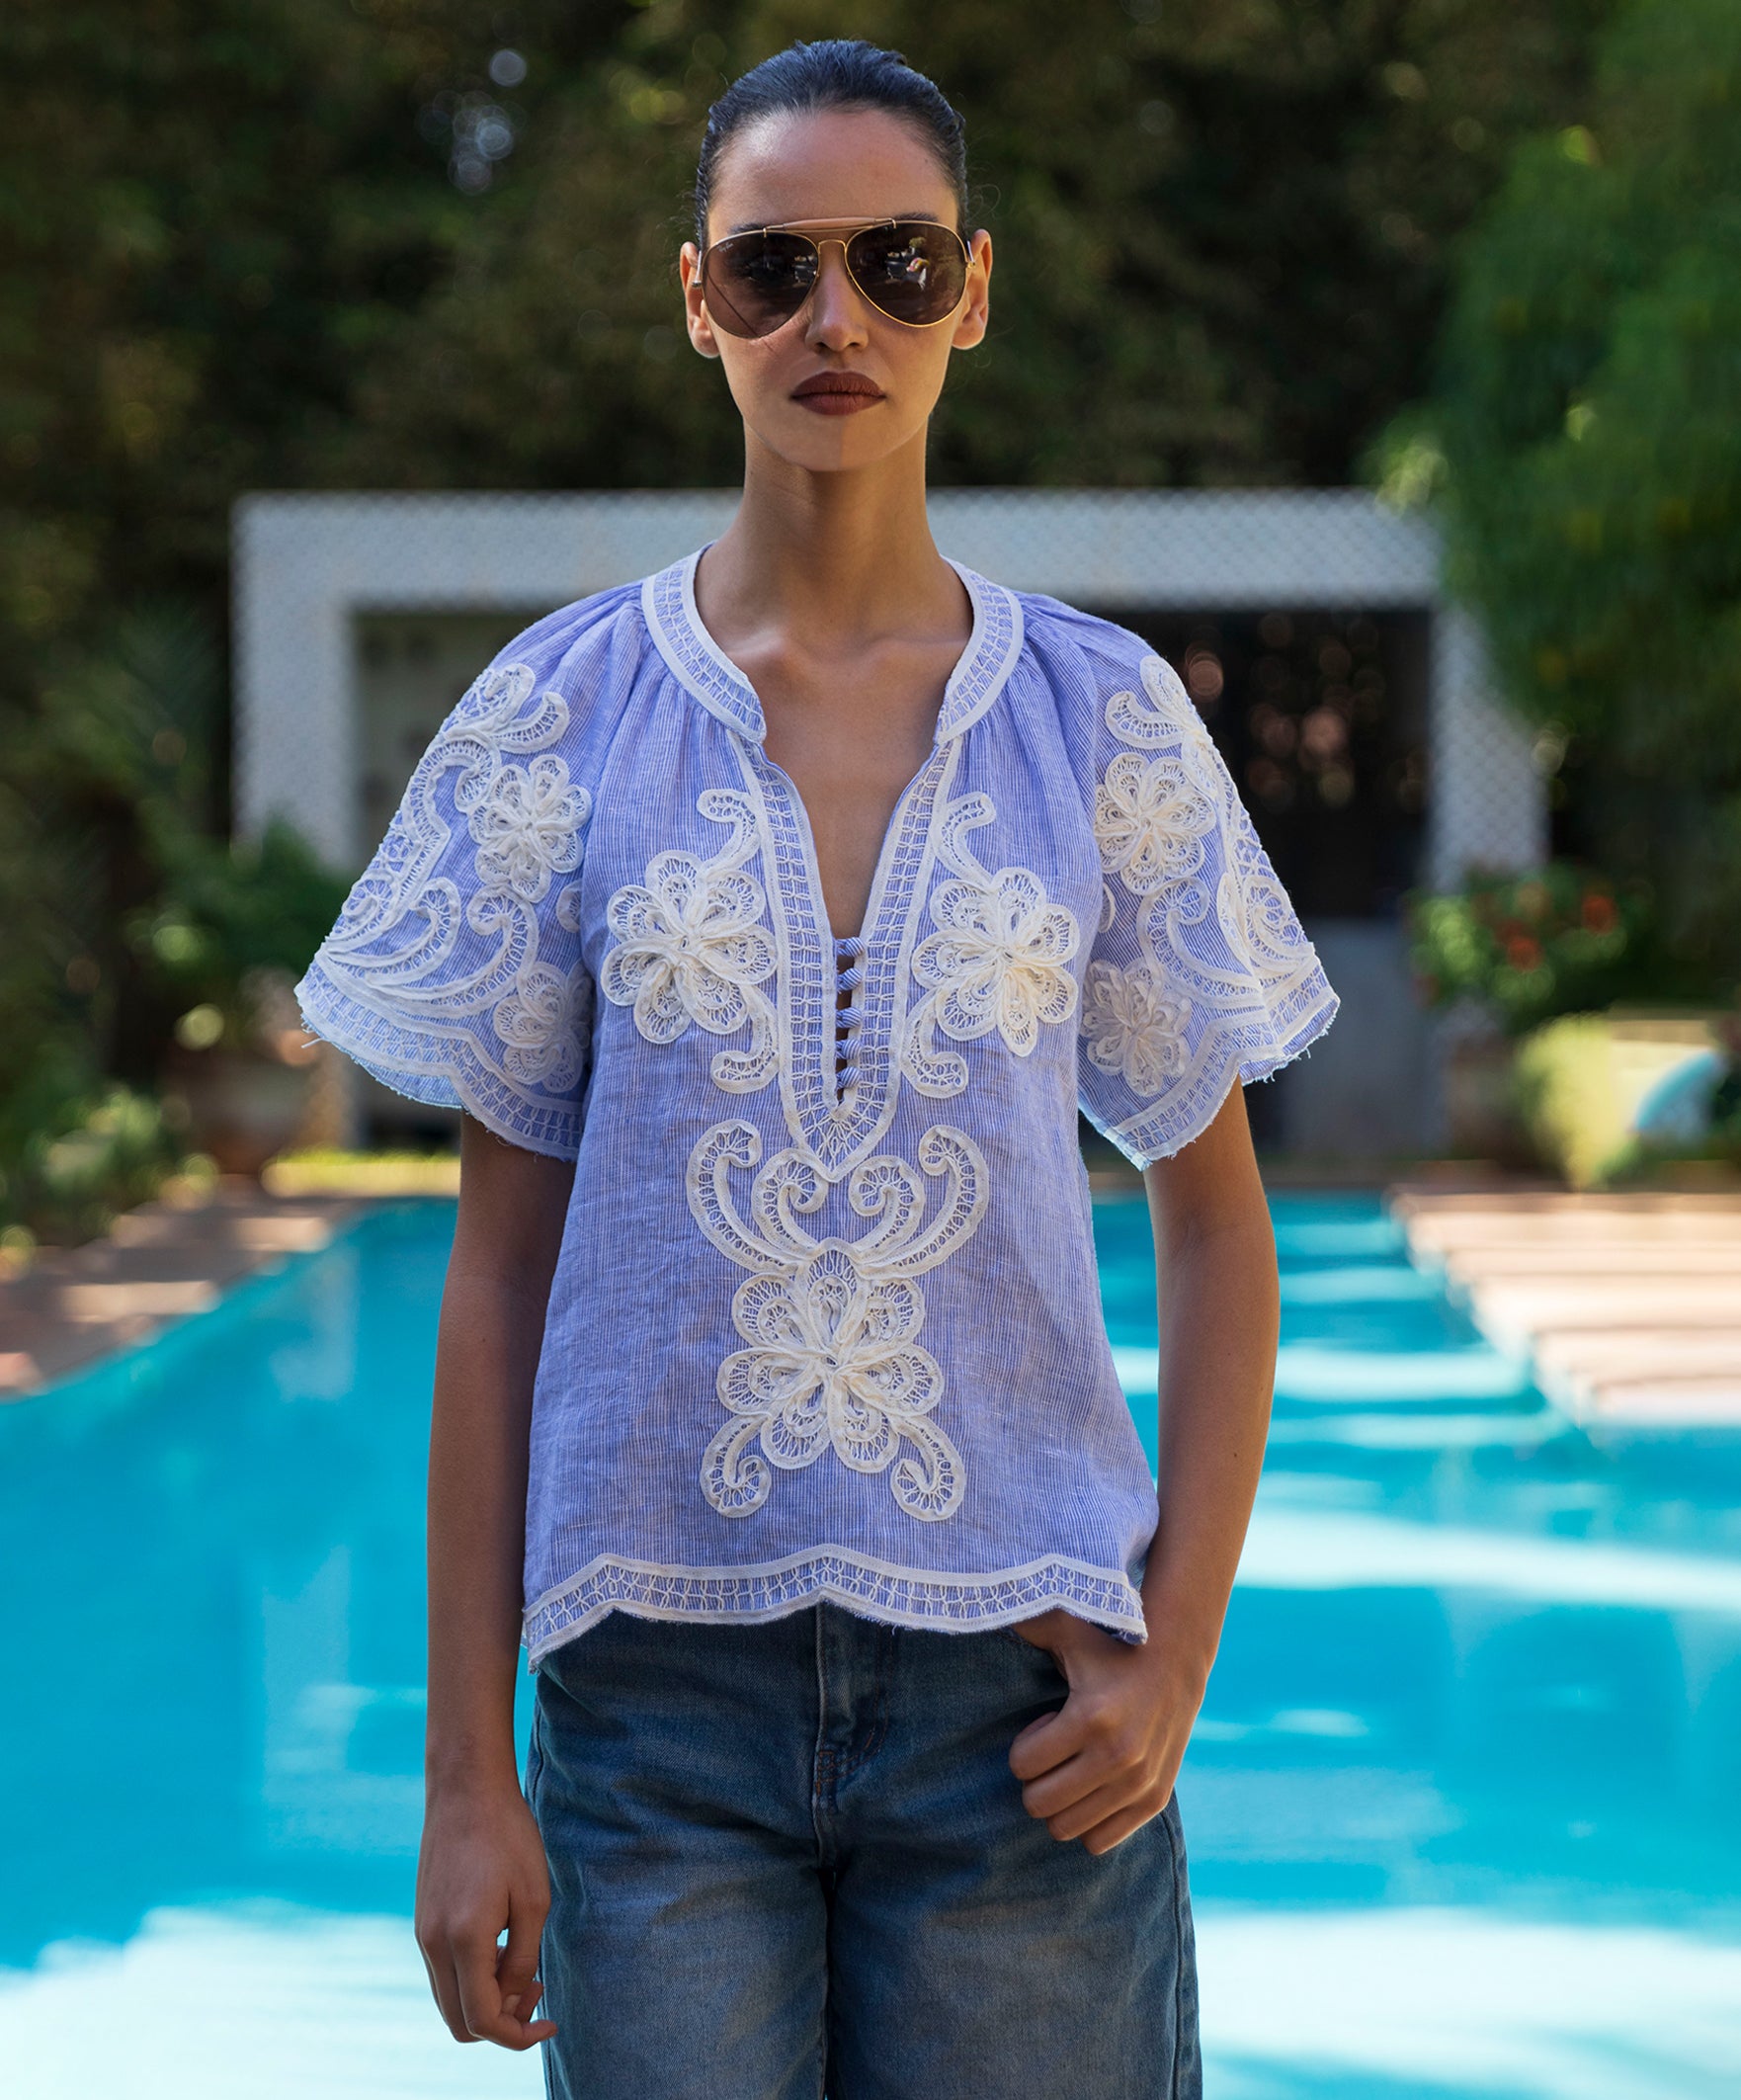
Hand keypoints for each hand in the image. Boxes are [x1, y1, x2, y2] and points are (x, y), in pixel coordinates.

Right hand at [415, 1774, 557, 2048]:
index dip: (518, 2035)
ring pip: (449, 1999)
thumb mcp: (533, 1899)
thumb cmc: (508, 1836)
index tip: (549, 2022)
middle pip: (459, 2023)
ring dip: (486, 1999)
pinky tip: (501, 1946)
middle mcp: (433, 1944)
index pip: (482, 2020)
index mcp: (463, 1940)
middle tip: (537, 1989)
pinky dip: (472, 1977)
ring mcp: (422, 1933)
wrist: (466, 1789)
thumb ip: (523, 1958)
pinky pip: (444, 1973)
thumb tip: (514, 1998)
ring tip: (523, 1965)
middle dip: (501, 2022)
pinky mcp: (422, 1921)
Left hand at [1007, 1610, 1205, 1854]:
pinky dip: (1088, 1821)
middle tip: (1055, 1752)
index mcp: (1091, 1717)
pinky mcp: (1154, 1801)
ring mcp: (1138, 1783)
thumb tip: (977, 1596)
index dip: (1025, 1746)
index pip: (1022, 1765)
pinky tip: (1095, 1786)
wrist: (1176, 1665)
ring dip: (1061, 1802)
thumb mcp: (1068, 1630)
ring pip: (1066, 1829)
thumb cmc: (1109, 1647)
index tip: (1045, 1725)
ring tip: (1076, 1766)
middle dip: (1036, 1780)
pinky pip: (1100, 1842)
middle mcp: (1118, 1755)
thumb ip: (1025, 1619)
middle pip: (1039, 1804)